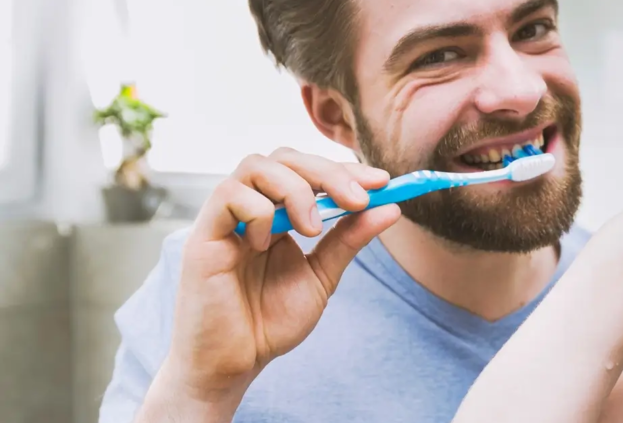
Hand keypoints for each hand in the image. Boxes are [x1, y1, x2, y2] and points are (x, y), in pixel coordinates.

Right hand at [164, 148, 400, 399]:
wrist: (233, 364)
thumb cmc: (269, 322)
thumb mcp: (321, 276)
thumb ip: (349, 240)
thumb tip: (390, 208)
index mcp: (278, 213)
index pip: (310, 170)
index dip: (346, 169)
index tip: (384, 181)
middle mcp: (251, 208)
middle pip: (285, 157)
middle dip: (329, 172)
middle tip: (359, 199)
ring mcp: (225, 218)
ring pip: (256, 165)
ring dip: (296, 189)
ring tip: (312, 230)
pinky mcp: (203, 236)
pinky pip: (228, 195)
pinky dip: (259, 210)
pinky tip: (266, 244)